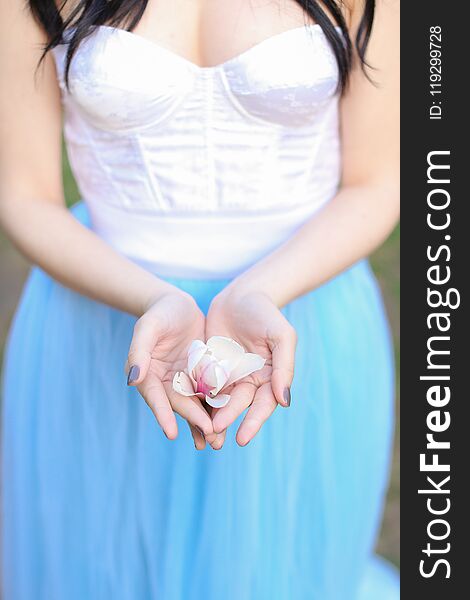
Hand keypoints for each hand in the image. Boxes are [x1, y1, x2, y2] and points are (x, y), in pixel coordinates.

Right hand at [125, 290, 220, 449]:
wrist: (178, 306)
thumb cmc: (160, 313)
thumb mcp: (148, 327)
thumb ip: (139, 351)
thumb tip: (133, 379)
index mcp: (147, 374)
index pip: (155, 397)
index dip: (163, 414)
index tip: (171, 433)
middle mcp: (165, 382)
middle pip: (179, 404)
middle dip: (193, 420)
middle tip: (210, 436)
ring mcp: (184, 381)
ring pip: (195, 404)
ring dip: (205, 423)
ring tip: (218, 442)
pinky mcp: (201, 376)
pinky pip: (209, 394)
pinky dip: (216, 408)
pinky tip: (228, 423)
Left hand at [206, 289, 296, 445]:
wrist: (241, 295)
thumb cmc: (266, 314)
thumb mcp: (282, 336)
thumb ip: (285, 367)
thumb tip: (284, 401)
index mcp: (268, 378)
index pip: (262, 405)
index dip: (253, 422)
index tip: (242, 437)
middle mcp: (248, 381)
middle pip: (237, 405)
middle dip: (227, 419)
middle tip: (214, 432)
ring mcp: (227, 375)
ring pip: (218, 400)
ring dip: (210, 416)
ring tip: (200, 432)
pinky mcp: (208, 367)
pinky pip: (201, 384)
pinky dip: (195, 396)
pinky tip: (185, 407)